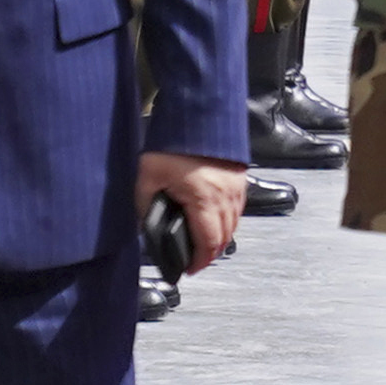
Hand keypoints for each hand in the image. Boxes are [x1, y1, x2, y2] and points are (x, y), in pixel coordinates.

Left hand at [142, 147, 244, 273]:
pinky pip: (238, 208)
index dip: (199, 261)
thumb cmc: (171, 143)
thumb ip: (146, 207)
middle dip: (210, 253)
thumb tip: (145, 227)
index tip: (189, 269)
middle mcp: (225, 196)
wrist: (195, 115)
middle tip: (195, 260)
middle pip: (225, 237)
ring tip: (204, 243)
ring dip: (221, 237)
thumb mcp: (148, 178)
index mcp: (204, 200)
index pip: (208, 243)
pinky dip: (228, 220)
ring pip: (234, 224)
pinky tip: (215, 220)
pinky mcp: (240, 177)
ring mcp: (236, 186)